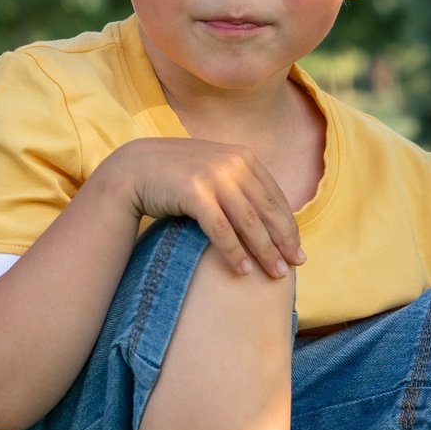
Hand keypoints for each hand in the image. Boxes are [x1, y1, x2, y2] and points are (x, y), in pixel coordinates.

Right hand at [104, 137, 304, 278]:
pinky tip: (243, 270)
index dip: (289, 225)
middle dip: (284, 241)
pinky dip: (235, 252)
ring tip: (276, 273)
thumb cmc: (176, 175)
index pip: (275, 196)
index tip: (296, 248)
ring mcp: (214, 176)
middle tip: (295, 265)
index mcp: (243, 156)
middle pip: (267, 210)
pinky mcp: (195, 193)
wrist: (134, 169)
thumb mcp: (213, 169)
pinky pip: (221, 229)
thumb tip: (267, 211)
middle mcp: (232, 163)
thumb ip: (239, 181)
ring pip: (249, 222)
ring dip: (265, 251)